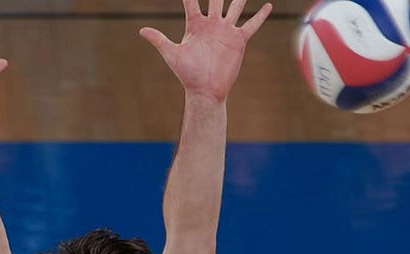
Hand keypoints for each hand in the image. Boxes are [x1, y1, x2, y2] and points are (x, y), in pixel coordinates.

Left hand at [140, 0, 271, 100]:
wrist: (206, 90)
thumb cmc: (188, 74)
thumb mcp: (172, 54)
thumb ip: (159, 40)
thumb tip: (141, 30)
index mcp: (195, 24)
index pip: (191, 0)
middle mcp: (211, 24)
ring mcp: (226, 30)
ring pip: (235, 7)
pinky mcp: (238, 40)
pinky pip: (251, 25)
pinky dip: (260, 15)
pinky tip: (268, 5)